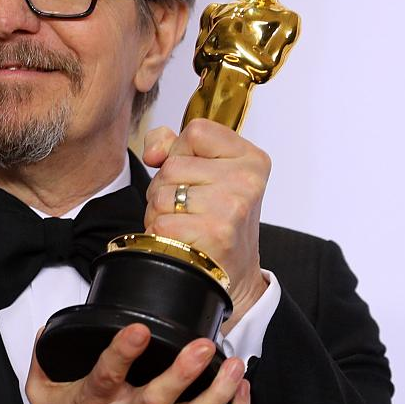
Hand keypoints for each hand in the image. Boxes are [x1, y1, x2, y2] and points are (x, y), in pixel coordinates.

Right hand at [27, 324, 250, 403]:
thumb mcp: (43, 396)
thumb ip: (43, 362)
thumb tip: (47, 330)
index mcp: (96, 402)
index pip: (107, 374)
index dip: (122, 352)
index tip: (137, 329)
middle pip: (157, 400)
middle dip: (182, 373)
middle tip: (202, 347)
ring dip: (217, 394)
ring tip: (234, 366)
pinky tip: (242, 390)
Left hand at [143, 119, 270, 326]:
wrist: (230, 273)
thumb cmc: (215, 220)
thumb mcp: (206, 173)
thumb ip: (174, 145)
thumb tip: (154, 151)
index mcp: (250, 158)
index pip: (196, 130)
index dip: (180, 151)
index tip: (193, 174)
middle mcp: (247, 180)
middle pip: (173, 165)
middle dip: (166, 187)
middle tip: (189, 208)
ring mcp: (233, 206)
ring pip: (163, 193)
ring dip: (160, 211)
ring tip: (185, 224)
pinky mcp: (216, 233)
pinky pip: (162, 222)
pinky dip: (160, 233)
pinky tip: (182, 240)